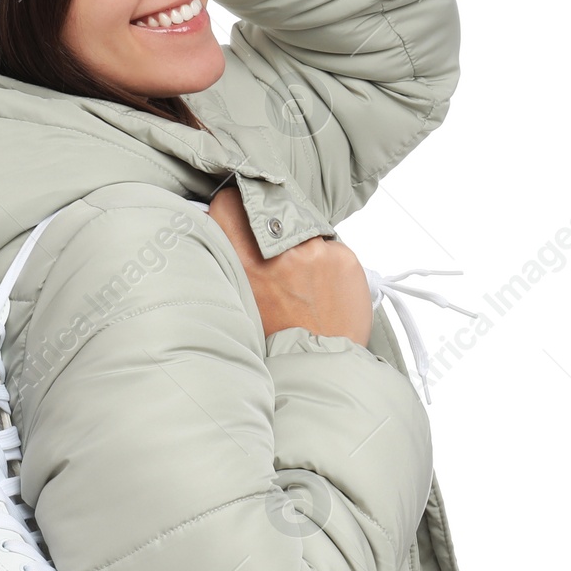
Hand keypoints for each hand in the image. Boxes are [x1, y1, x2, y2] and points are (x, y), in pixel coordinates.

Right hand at [208, 188, 373, 346]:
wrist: (318, 368)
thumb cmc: (275, 342)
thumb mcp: (237, 302)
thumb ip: (233, 263)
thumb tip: (227, 232)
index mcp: (242, 261)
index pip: (230, 203)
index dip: (234, 204)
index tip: (239, 210)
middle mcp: (277, 250)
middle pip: (271, 213)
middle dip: (273, 228)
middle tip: (279, 265)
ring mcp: (314, 252)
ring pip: (305, 232)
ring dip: (303, 251)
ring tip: (304, 290)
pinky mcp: (342, 257)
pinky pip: (332, 249)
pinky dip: (329, 266)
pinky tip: (324, 294)